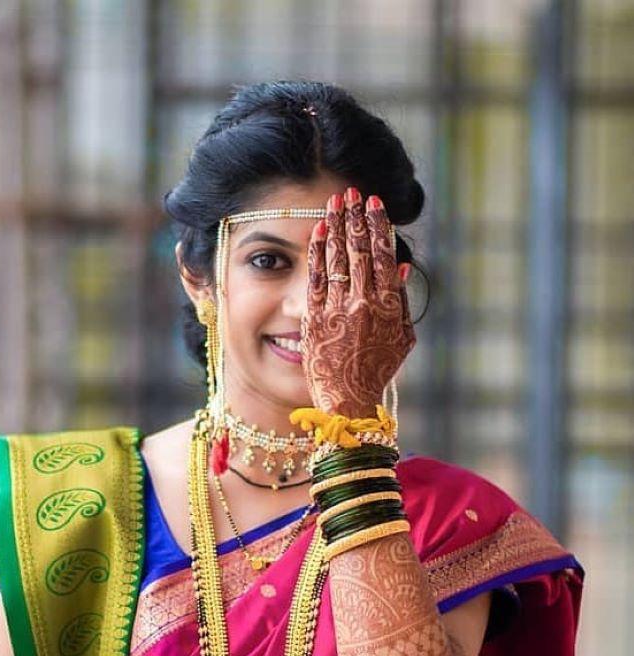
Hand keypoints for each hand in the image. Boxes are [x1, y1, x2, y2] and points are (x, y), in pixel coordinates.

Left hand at [300, 187, 415, 418]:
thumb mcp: (402, 339)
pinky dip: (317, 253)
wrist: (348, 399)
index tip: (374, 203)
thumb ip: (402, 301)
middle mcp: (364, 303)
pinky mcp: (315, 318)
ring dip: (335, 226)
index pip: (384, 255)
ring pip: (337, 258)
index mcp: (390, 306)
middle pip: (359, 250)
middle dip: (356, 217)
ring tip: (334, 202)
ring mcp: (338, 309)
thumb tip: (403, 264)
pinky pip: (316, 278)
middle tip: (353, 192)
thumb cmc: (377, 371)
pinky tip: (317, 232)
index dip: (378, 226)